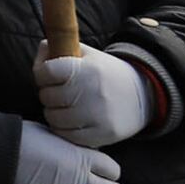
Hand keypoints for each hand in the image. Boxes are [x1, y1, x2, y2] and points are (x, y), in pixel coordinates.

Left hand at [35, 43, 153, 148]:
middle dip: (48, 93)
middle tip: (59, 92)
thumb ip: (59, 48)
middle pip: (47, 96)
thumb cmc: (105, 73)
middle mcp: (92, 92)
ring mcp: (97, 116)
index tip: (48, 75)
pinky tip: (72, 120)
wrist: (143, 94)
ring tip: (64, 106)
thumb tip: (41, 51)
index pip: (46, 72)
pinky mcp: (102, 134)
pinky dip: (64, 129)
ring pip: (53, 118)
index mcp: (87, 69)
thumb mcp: (86, 54)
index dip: (42, 74)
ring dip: (54, 112)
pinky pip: (67, 135)